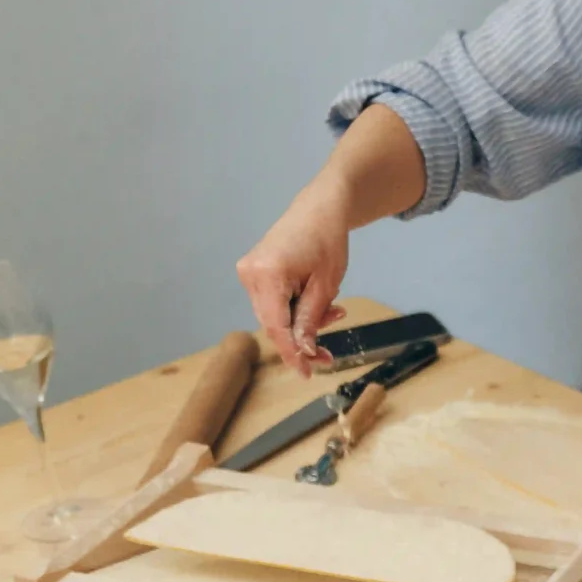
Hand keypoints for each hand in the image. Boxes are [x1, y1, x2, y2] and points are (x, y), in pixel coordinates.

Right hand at [236, 175, 351, 376]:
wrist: (319, 209)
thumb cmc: (327, 241)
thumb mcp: (325, 286)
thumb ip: (310, 320)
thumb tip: (301, 352)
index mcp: (268, 274)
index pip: (276, 326)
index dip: (291, 353)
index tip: (306, 373)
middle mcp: (250, 274)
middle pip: (273, 324)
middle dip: (300, 341)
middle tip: (327, 355)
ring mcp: (248, 272)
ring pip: (274, 316)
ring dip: (301, 325)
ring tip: (333, 313)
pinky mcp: (253, 272)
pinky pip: (273, 303)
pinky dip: (294, 311)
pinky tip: (317, 306)